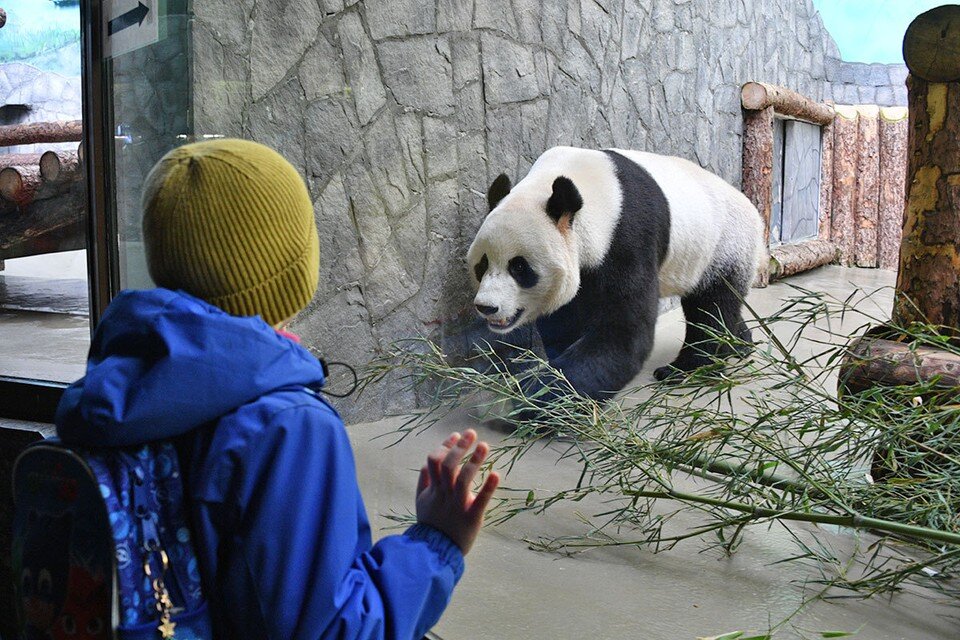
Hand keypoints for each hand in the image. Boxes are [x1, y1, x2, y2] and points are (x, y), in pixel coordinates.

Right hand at [415, 429, 499, 554]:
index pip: (434, 460)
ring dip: (474, 460)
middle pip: (448, 465)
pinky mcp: (471, 517)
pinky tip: (495, 474)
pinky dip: (488, 487)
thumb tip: (427, 463)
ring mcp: (458, 505)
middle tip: (471, 433)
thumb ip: (424, 481)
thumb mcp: (421, 501)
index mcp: (433, 489)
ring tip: (484, 445)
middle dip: (460, 447)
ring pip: (464, 478)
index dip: (445, 446)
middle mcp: (444, 494)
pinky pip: (480, 501)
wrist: (435, 552)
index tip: (456, 435)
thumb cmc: (430, 524)